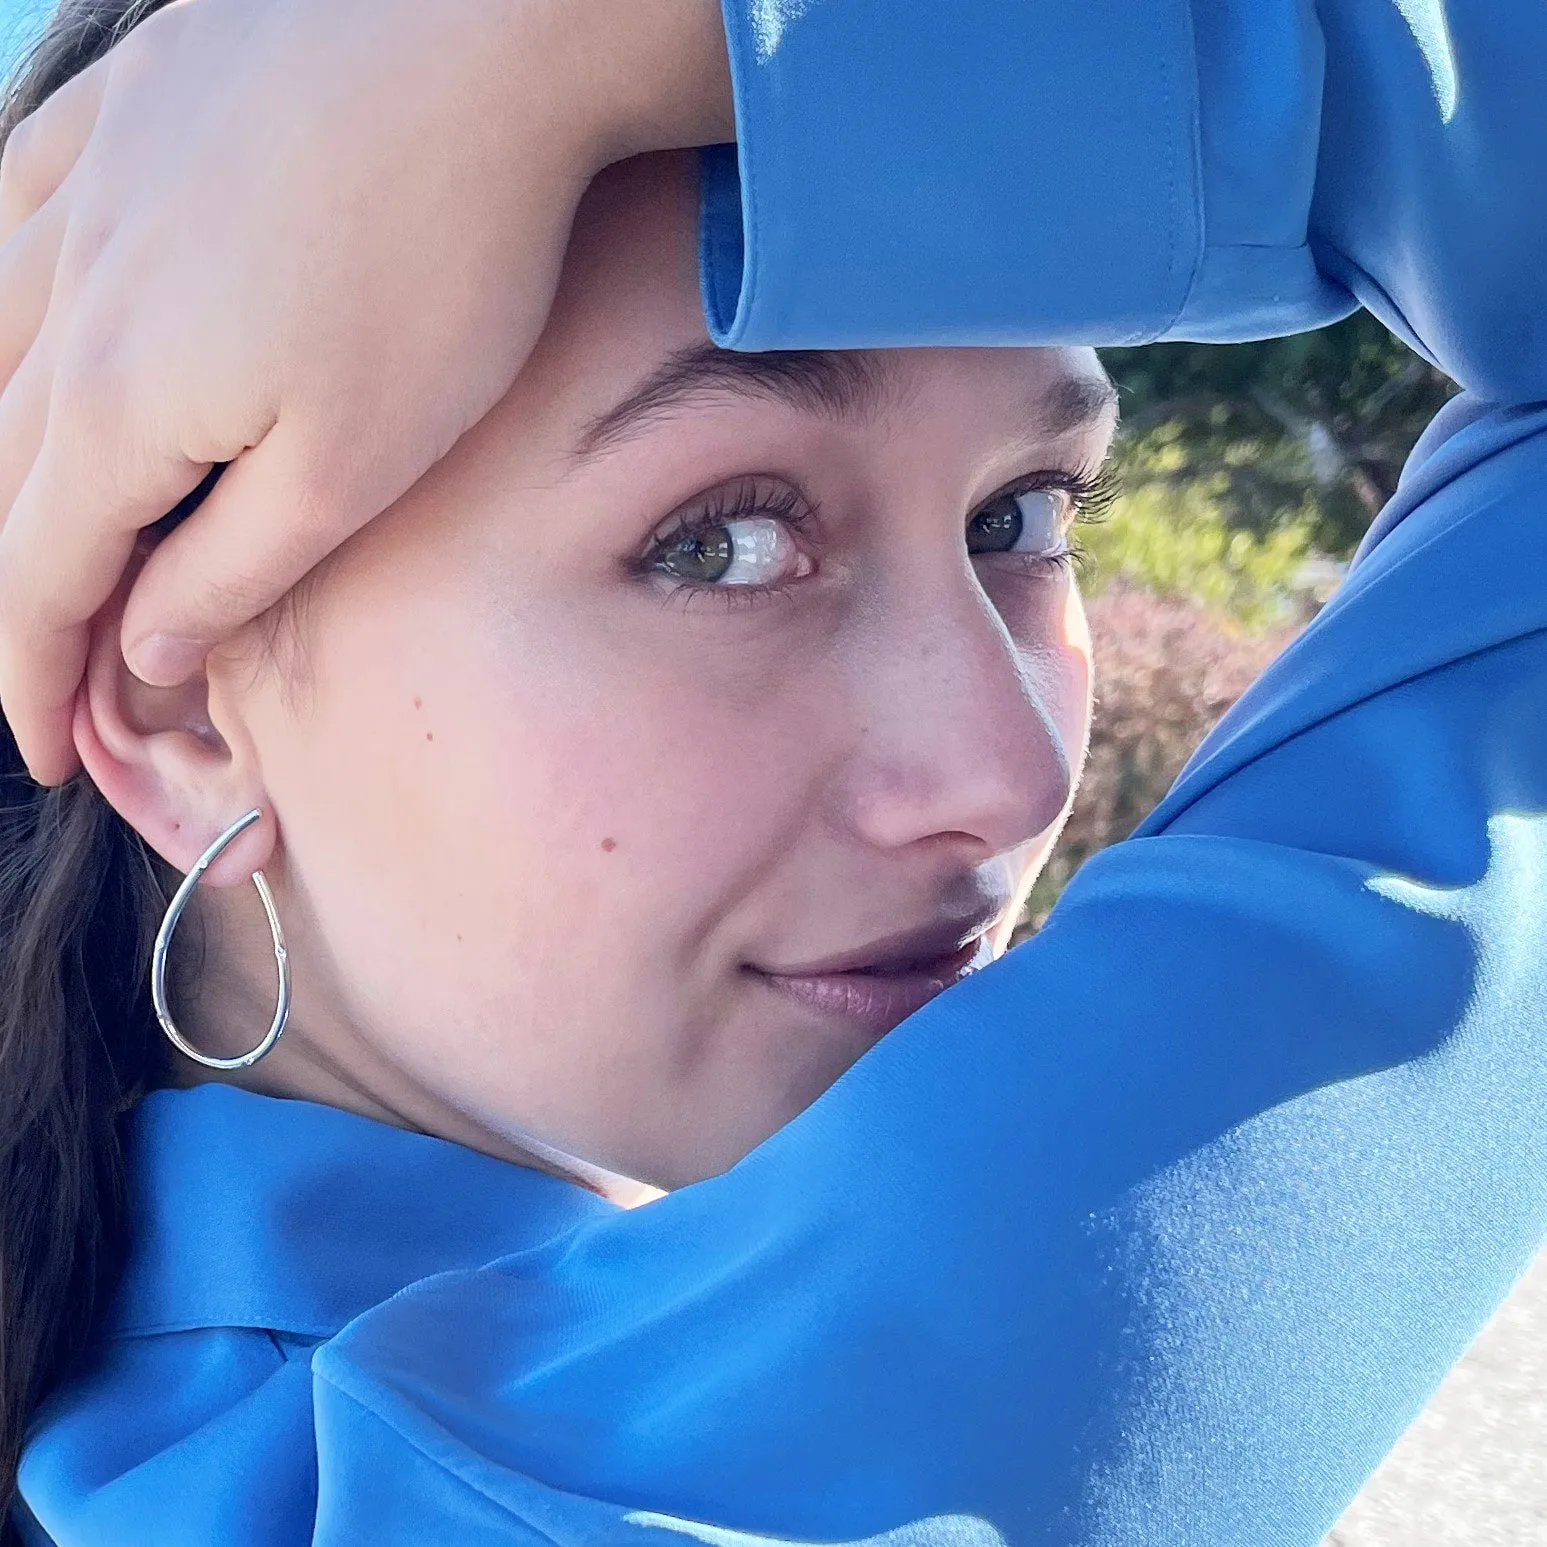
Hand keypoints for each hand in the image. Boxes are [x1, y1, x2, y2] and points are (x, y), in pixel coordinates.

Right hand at [0, 0, 731, 783]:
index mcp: (116, 405)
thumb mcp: (352, 466)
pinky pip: (11, 224)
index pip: (37, 577)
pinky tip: (25, 326)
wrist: (475, 42)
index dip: (33, 677)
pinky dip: (4, 309)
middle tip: (51, 662)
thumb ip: (235, 567)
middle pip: (2, 478)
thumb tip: (149, 644)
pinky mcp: (122, 120)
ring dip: (3, 463)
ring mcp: (81, 191)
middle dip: (18, 587)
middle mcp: (63, 296)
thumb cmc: (439, 265)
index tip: (46, 751)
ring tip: (37, 528)